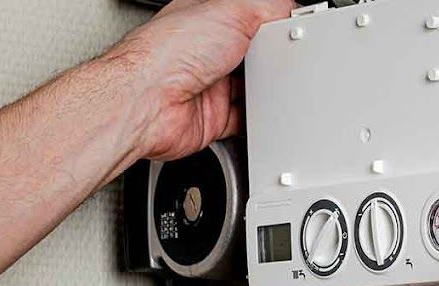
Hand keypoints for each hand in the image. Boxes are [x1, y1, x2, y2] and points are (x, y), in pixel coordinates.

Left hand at [103, 0, 295, 160]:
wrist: (146, 102)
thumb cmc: (169, 52)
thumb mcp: (232, 10)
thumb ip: (266, 6)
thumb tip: (288, 8)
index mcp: (207, 17)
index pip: (249, 16)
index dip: (272, 23)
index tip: (291, 29)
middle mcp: (206, 51)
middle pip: (254, 55)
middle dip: (272, 59)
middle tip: (286, 59)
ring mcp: (209, 85)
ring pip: (251, 89)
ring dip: (265, 91)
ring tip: (274, 86)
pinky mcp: (213, 117)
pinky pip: (244, 120)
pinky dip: (257, 121)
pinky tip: (263, 113)